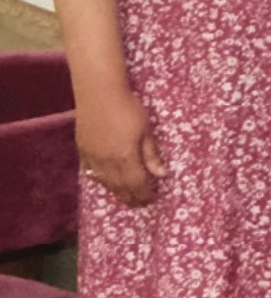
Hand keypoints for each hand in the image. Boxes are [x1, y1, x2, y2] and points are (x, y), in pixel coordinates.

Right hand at [76, 82, 166, 208]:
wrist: (99, 92)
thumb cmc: (128, 108)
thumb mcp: (146, 130)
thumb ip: (151, 154)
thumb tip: (161, 175)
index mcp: (125, 157)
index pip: (136, 184)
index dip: (144, 194)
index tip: (151, 200)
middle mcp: (106, 161)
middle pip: (119, 187)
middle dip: (130, 198)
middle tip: (139, 204)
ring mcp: (91, 156)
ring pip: (103, 182)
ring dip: (115, 192)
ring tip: (124, 197)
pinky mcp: (82, 148)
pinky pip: (90, 171)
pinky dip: (99, 180)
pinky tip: (105, 182)